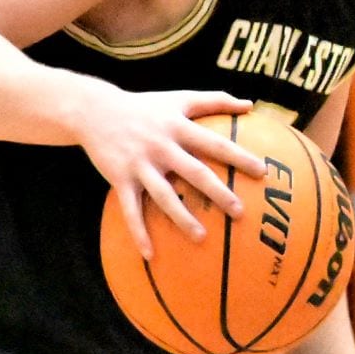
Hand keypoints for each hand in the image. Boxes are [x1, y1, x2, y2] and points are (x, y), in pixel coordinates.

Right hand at [81, 89, 265, 259]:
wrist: (93, 110)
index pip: (214, 143)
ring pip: (163, 195)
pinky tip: (150, 255)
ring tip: (202, 238)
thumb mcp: (179, 98)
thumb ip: (215, 100)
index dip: (238, 156)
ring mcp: (139, 165)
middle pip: (194, 172)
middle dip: (218, 192)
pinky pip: (130, 210)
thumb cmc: (145, 106)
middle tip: (240, 212)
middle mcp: (161, 146)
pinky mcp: (120, 179)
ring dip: (182, 217)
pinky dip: (139, 232)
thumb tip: (251, 104)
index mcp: (178, 127)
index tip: (261, 171)